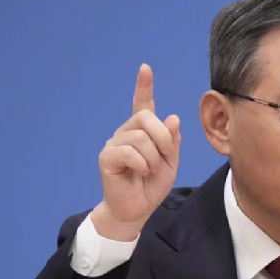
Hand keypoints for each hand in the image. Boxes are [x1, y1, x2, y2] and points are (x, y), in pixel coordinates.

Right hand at [93, 63, 181, 239]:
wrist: (136, 209)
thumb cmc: (151, 186)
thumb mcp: (170, 163)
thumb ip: (172, 142)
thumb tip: (172, 118)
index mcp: (142, 132)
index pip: (143, 104)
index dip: (144, 86)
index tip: (145, 68)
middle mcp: (126, 132)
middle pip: (147, 118)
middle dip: (163, 138)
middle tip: (164, 158)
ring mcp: (114, 143)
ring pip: (141, 137)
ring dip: (153, 158)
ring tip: (149, 171)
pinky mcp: (107, 157)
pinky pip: (129, 152)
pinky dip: (141, 164)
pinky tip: (139, 173)